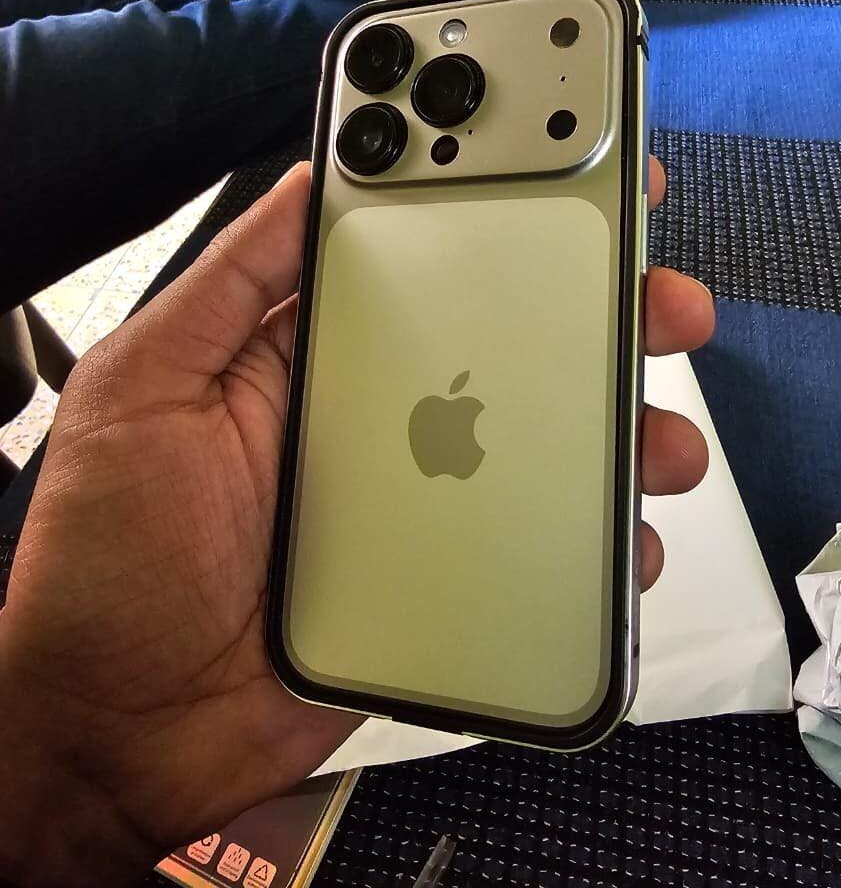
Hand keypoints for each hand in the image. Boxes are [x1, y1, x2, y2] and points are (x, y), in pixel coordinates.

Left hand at [0, 159, 712, 885]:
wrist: (118, 732)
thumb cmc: (111, 556)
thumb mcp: (146, 386)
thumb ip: (230, 283)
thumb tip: (311, 177)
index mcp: (319, 353)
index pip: (427, 260)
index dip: (502, 211)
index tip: (580, 173)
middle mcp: (384, 415)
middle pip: (513, 346)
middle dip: (600, 312)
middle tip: (665, 301)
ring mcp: (423, 500)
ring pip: (547, 445)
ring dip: (623, 429)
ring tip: (661, 441)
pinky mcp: (446, 579)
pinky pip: (542, 546)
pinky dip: (599, 539)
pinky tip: (627, 540)